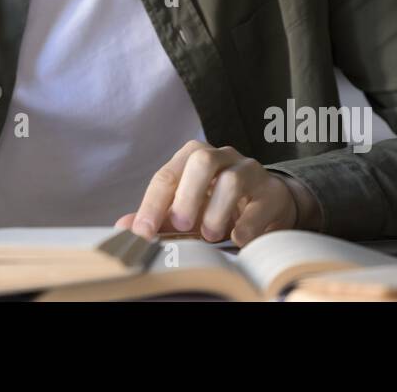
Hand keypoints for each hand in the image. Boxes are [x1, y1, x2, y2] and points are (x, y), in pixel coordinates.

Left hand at [114, 140, 315, 246]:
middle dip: (187, 195)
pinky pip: (260, 205)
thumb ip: (158, 217)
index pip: (167, 174)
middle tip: (180, 225)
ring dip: (216, 212)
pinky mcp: (273, 192)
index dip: (152, 204)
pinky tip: (236, 239)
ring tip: (210, 235)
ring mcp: (250, 171)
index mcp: (193, 157)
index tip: (143, 232)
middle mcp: (222, 156)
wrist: (267, 204)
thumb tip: (123, 227)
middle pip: (201, 161)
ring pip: (232, 179)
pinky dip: (245, 225)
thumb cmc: (218, 205)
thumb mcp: (186, 210)